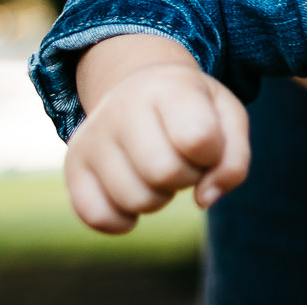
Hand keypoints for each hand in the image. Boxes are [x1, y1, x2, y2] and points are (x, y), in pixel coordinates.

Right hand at [66, 36, 249, 233]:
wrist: (140, 87)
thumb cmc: (192, 109)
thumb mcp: (227, 118)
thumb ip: (233, 159)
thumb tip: (204, 199)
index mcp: (168, 87)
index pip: (198, 138)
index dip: (212, 154)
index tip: (206, 142)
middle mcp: (122, 106)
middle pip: (165, 173)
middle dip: (186, 177)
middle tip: (182, 159)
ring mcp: (92, 136)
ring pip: (136, 200)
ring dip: (159, 197)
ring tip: (158, 169)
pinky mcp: (73, 165)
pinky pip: (98, 217)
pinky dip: (124, 220)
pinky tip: (133, 191)